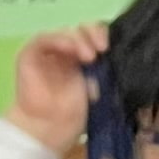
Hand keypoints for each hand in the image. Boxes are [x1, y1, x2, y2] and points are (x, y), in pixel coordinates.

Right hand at [8, 24, 108, 157]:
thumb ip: (109, 73)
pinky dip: (59, 39)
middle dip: (96, 34)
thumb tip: (127, 60)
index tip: (114, 49)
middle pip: (84, 30)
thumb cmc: (77, 114)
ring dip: (80, 39)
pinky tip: (71, 47)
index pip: (98, 37)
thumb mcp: (102, 90)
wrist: (51, 128)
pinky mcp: (31, 52)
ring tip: (89, 56)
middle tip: (103, 48)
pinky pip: (44, 38)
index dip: (107, 37)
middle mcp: (69, 50)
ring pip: (67, 32)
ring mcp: (50, 50)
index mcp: (87, 57)